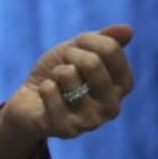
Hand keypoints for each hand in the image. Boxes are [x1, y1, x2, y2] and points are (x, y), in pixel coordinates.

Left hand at [0, 23, 135, 142]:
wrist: (29, 102)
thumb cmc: (58, 74)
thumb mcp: (77, 50)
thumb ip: (102, 40)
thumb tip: (128, 29)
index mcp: (121, 85)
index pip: (111, 49)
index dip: (87, 40)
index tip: (78, 46)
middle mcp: (112, 106)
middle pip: (92, 62)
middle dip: (69, 55)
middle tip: (63, 67)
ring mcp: (92, 121)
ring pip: (69, 75)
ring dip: (55, 73)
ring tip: (57, 84)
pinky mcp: (68, 130)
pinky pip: (50, 91)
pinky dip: (43, 87)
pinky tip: (46, 97)